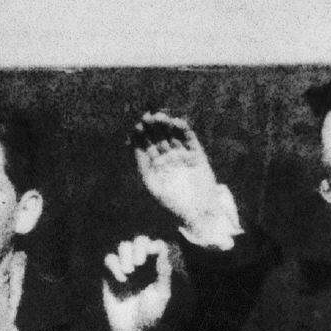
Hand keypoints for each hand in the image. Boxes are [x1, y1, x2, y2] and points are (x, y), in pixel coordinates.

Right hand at [101, 235, 177, 330]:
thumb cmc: (152, 314)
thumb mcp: (161, 293)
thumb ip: (163, 271)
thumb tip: (161, 248)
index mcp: (157, 267)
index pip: (156, 245)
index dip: (153, 245)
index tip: (151, 255)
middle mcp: (142, 265)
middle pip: (139, 240)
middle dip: (138, 247)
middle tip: (139, 263)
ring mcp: (125, 269)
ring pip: (123, 246)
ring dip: (126, 255)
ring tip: (129, 272)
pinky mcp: (110, 276)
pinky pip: (109, 259)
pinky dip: (114, 265)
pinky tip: (121, 280)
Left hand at [130, 111, 240, 248]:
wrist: (199, 213)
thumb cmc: (173, 204)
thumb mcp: (152, 185)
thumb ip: (143, 166)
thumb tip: (131, 145)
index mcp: (155, 166)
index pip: (146, 146)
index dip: (141, 136)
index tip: (137, 126)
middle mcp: (168, 159)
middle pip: (158, 138)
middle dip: (153, 128)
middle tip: (147, 117)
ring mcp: (182, 156)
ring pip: (173, 136)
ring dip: (167, 125)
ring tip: (160, 117)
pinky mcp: (197, 155)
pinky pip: (190, 139)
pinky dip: (184, 130)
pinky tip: (177, 122)